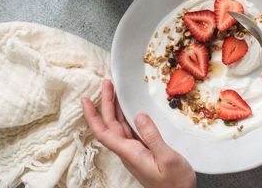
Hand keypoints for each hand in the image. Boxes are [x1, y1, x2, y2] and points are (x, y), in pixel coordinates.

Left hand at [81, 80, 196, 187]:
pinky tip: (128, 108)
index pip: (104, 132)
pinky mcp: (143, 150)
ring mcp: (135, 150)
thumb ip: (152, 137)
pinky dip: (125, 115)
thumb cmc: (175, 183)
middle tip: (106, 83)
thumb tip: (139, 115)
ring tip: (114, 91)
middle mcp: (129, 151)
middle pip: (110, 125)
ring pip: (119, 126)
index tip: (85, 100)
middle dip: (105, 103)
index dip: (92, 116)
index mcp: (130, 153)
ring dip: (114, 108)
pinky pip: (129, 129)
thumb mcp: (167, 159)